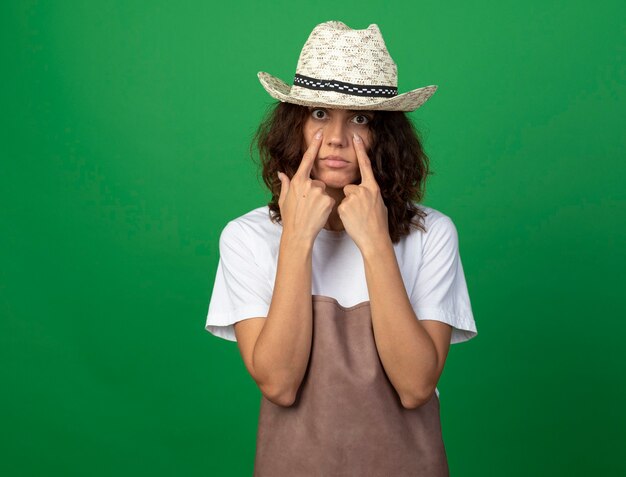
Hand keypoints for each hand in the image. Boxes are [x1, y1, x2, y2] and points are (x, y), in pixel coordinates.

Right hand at [277, 129, 335, 242]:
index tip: (320, 133)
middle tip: (307, 205)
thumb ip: (285, 184)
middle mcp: (308, 183)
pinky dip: (326, 207)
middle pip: (317, 181)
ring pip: (324, 191)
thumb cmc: (290, 217)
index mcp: (297, 181)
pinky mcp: (328, 200)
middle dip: (314, 192)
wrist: (298, 233)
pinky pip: (330, 200)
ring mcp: (319, 192)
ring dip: (320, 199)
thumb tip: (281, 173)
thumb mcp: (284, 199)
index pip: (307, 159)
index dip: (314, 146)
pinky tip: (319, 214)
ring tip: (312, 211)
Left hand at [337, 133, 389, 250]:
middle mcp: (364, 190)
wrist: (375, 239)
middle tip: (360, 212)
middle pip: (350, 187)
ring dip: (348, 206)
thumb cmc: (378, 224)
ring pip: (344, 197)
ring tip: (357, 217)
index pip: (366, 166)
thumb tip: (365, 190)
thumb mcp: (379, 204)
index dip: (361, 151)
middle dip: (352, 198)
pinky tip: (352, 220)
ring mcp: (354, 198)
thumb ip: (370, 194)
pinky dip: (344, 214)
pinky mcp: (345, 206)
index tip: (356, 137)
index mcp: (373, 188)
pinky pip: (340, 206)